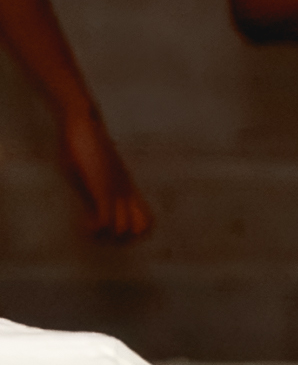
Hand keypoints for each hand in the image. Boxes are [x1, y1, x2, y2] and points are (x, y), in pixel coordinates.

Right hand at [55, 104, 149, 239]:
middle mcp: (126, 193)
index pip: (147, 221)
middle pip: (143, 229)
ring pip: (126, 230)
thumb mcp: (94, 169)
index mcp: (128, 189)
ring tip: (92, 232)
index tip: (113, 231)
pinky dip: (96, 230)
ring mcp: (114, 191)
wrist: (83, 122)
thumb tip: (93, 195)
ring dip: (107, 238)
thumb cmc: (85, 144)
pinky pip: (106, 220)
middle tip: (103, 237)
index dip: (135, 233)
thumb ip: (97, 185)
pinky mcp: (100, 189)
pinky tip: (84, 226)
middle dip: (124, 241)